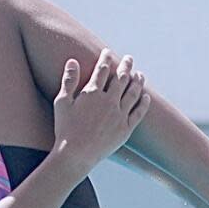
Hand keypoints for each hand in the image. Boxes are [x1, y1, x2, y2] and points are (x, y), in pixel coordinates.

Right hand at [52, 49, 150, 176]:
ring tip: (140, 75)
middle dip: (126, 66)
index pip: (102, 70)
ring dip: (137, 82)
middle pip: (121, 78)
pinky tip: (146, 97)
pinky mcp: (125, 129)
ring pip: (132, 93)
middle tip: (129, 58)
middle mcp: (108, 101)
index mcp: (92, 93)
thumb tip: (72, 61)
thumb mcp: (62, 103)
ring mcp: (119, 115)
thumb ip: (68, 81)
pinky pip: (138, 113)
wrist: (75, 155)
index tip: (108, 52)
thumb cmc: (65, 129)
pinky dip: (143, 103)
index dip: (106, 59)